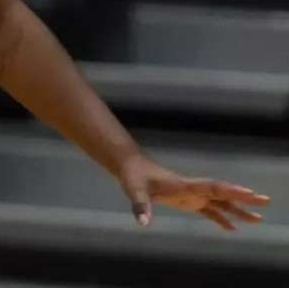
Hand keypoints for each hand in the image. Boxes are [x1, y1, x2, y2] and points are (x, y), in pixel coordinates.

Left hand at [118, 154, 269, 229]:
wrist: (131, 167)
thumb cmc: (133, 177)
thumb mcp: (134, 190)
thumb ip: (140, 206)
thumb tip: (143, 223)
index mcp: (184, 185)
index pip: (211, 187)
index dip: (229, 190)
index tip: (248, 192)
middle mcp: (192, 189)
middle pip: (222, 193)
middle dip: (243, 197)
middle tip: (265, 201)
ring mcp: (192, 194)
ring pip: (219, 202)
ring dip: (238, 210)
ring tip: (258, 219)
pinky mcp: (187, 200)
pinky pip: (209, 210)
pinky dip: (221, 219)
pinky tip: (233, 228)